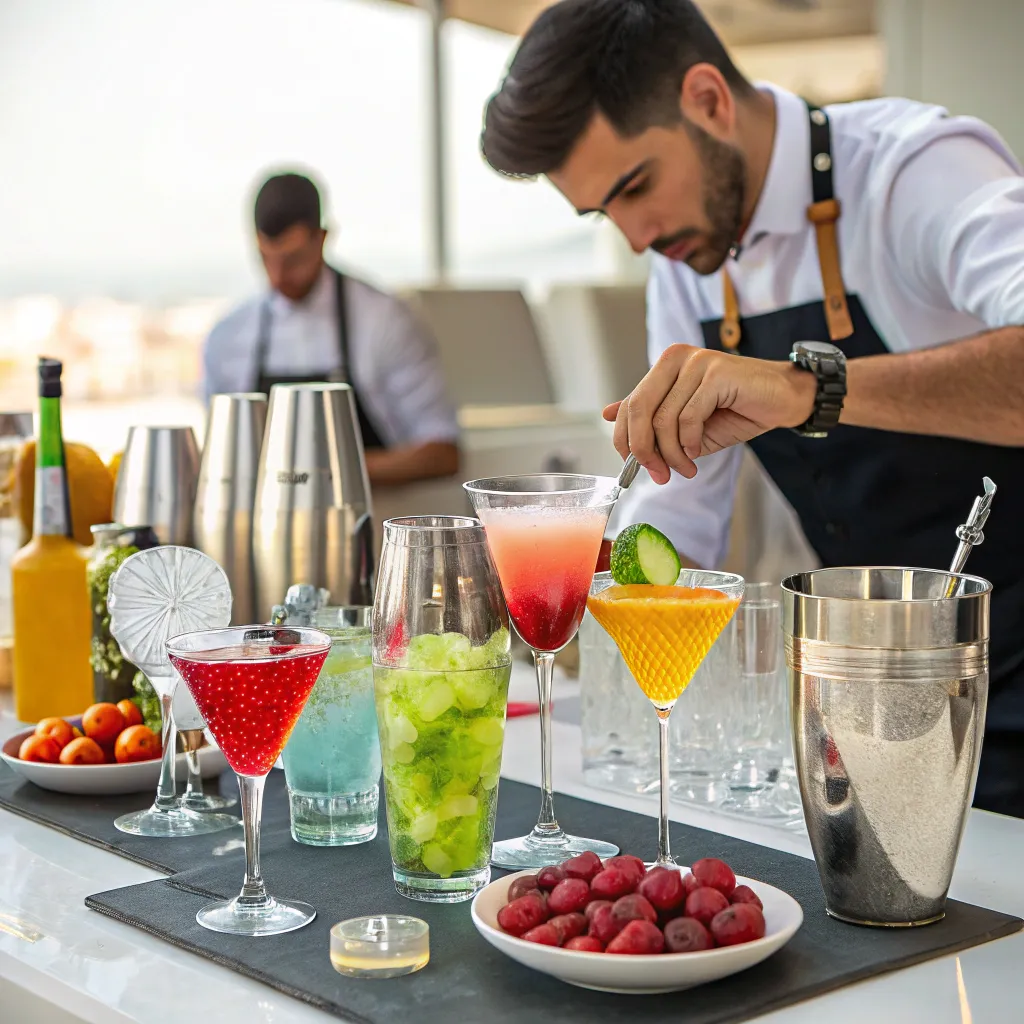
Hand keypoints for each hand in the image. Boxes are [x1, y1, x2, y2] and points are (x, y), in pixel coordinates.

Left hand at [602, 345, 815, 483]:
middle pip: (639, 409)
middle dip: (643, 449)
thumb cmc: (735, 411)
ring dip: (672, 454)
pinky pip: (688, 416)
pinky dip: (689, 442)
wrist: (783, 400)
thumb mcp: (684, 423)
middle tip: (658, 474)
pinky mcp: (717, 373)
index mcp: (664, 367)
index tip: (636, 468)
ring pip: (664, 419)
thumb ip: (650, 420)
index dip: (626, 441)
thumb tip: (609, 417)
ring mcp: (696, 363)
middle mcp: (675, 358)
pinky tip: (697, 453)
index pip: (628, 405)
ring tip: (686, 468)